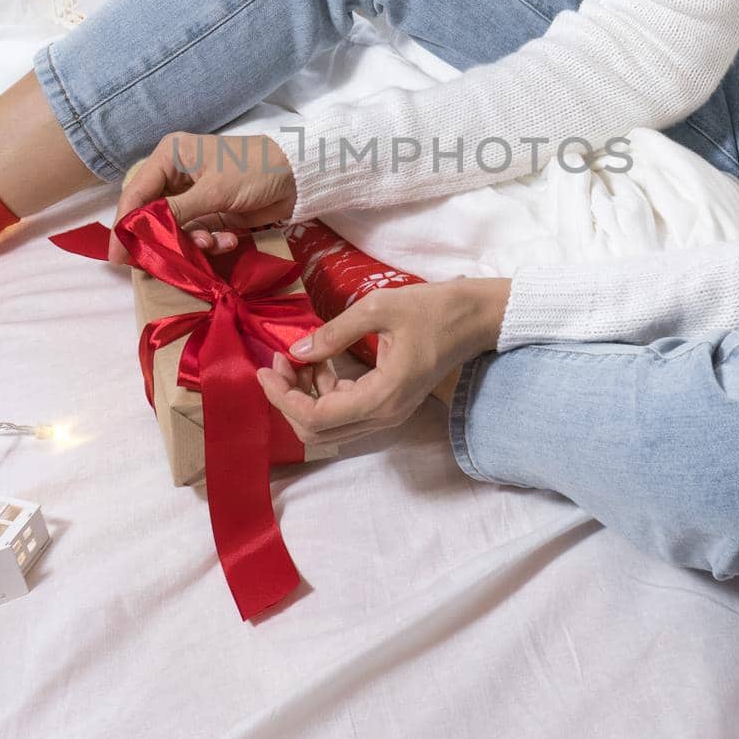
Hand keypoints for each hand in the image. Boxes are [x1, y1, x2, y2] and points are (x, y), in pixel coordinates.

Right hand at [110, 132, 295, 264]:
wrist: (298, 177)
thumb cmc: (253, 170)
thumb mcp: (212, 191)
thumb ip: (175, 212)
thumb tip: (141, 231)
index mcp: (170, 156)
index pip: (136, 193)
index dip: (125, 224)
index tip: (119, 256)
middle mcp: (176, 174)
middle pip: (152, 214)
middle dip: (162, 238)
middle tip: (159, 263)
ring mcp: (194, 195)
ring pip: (175, 229)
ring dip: (191, 242)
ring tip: (210, 243)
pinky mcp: (211, 212)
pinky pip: (197, 234)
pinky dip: (210, 242)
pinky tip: (228, 240)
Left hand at [257, 279, 511, 446]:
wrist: (474, 318)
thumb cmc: (433, 309)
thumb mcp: (378, 308)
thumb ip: (334, 332)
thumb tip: (297, 350)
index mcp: (382, 397)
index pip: (316, 417)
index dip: (282, 398)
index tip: (264, 368)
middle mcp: (384, 416)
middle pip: (317, 430)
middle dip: (288, 399)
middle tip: (276, 361)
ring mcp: (387, 414)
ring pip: (329, 424)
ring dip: (304, 396)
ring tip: (294, 357)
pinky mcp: (388, 405)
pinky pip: (345, 411)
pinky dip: (324, 392)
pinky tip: (319, 362)